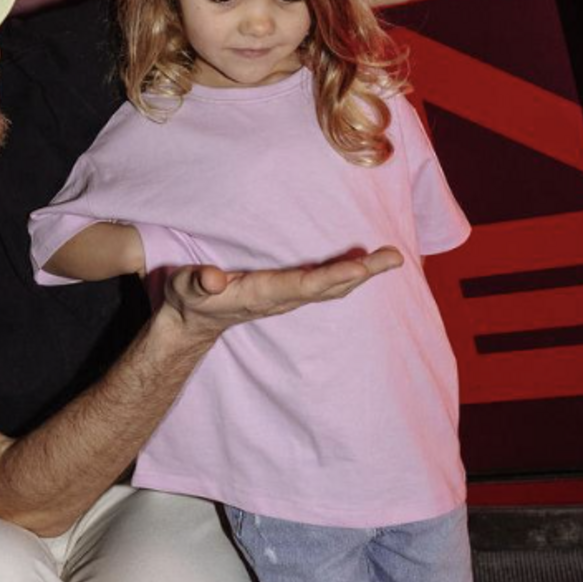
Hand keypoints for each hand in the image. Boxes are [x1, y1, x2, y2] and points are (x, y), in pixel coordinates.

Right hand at [162, 246, 403, 338]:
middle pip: (330, 288)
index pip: (306, 285)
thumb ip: (200, 282)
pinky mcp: (285, 295)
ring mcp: (286, 300)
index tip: (364, 267)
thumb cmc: (190, 301)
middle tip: (394, 257)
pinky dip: (345, 275)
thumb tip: (213, 277)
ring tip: (388, 258)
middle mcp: (281, 299)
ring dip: (360, 274)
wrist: (191, 324)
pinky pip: (323, 286)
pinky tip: (360, 264)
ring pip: (331, 288)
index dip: (335, 276)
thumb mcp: (187, 287)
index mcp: (262, 294)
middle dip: (363, 273)